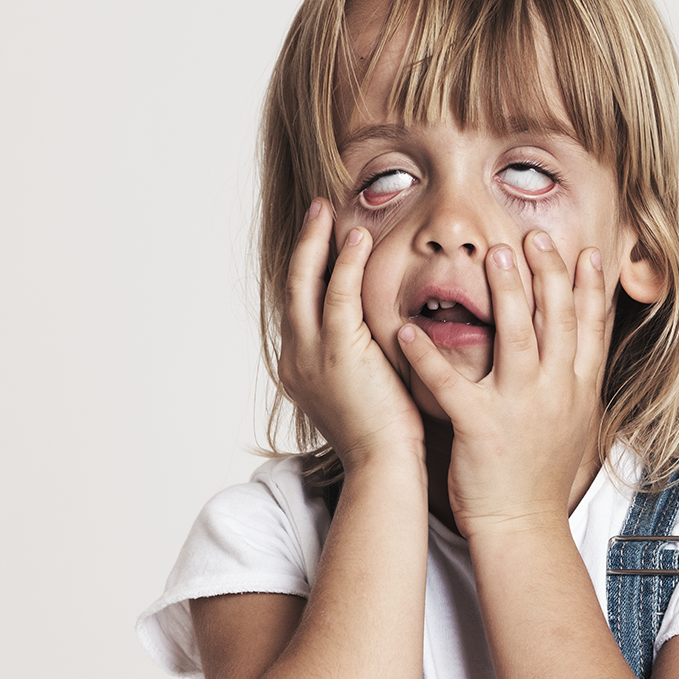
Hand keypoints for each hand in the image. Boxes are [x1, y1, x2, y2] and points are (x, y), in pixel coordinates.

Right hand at [280, 201, 424, 469]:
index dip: (309, 270)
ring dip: (318, 242)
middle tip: (318, 211)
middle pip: (292, 288)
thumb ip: (364, 359)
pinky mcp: (336, 353)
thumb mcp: (366, 391)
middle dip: (304, 246)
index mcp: (300, 369)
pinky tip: (359, 236)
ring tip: (330, 210)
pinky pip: (337, 294)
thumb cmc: (386, 438)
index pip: (300, 307)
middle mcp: (295, 359)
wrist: (384, 468)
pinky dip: (347, 262)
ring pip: (306, 284)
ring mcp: (310, 355)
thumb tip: (384, 336)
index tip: (324, 241)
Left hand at [397, 231, 607, 538]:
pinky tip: (408, 328)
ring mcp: (519, 407)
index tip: (586, 252)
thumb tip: (575, 346)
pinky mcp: (480, 427)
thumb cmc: (539, 478)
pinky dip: (428, 354)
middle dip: (546, 272)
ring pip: (516, 337)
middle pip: (556, 319)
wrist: (523, 527)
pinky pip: (450, 382)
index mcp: (576, 391)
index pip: (590, 328)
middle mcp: (553, 392)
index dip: (588, 287)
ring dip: (505, 292)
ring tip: (491, 255)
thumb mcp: (572, 425)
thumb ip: (571, 382)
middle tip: (530, 235)